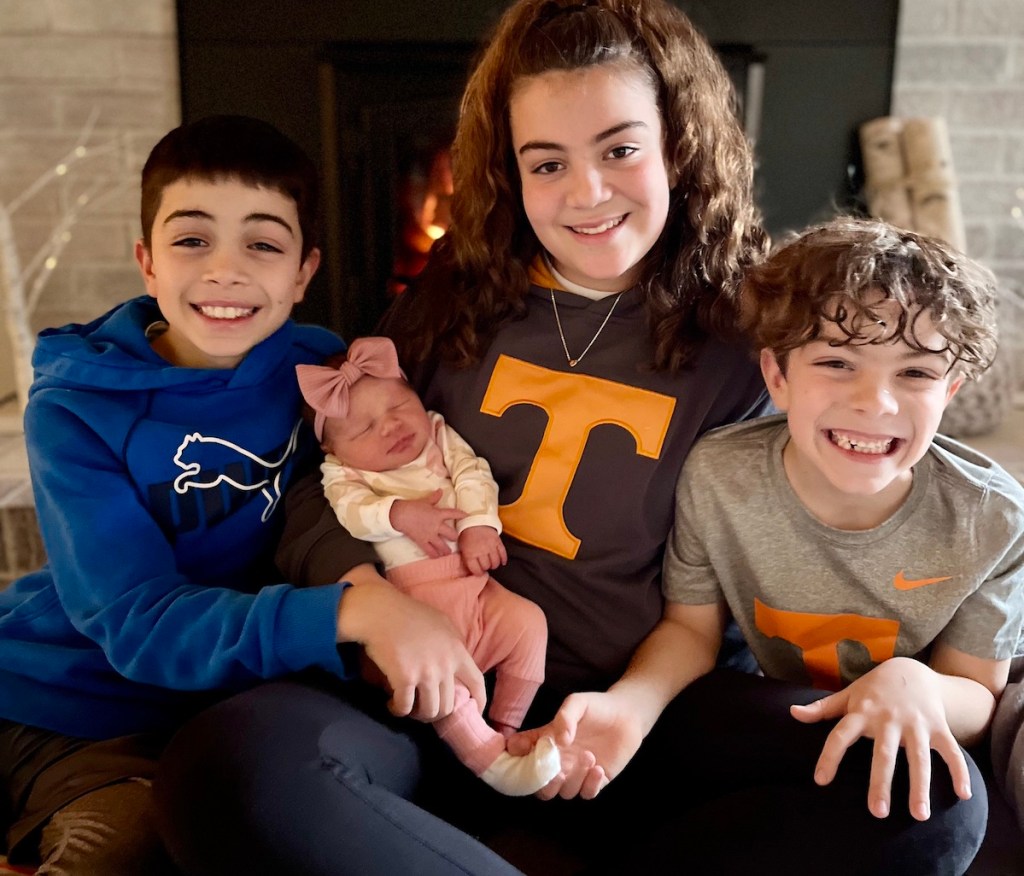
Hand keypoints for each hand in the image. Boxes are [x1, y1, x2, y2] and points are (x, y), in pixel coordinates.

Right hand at [336, 574, 485, 720]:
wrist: (380, 611)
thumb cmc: (409, 614)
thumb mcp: (442, 623)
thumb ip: (453, 645)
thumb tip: (456, 665)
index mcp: (457, 650)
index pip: (477, 682)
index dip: (478, 700)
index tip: (475, 711)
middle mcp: (445, 664)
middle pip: (449, 704)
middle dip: (436, 711)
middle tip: (423, 708)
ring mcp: (426, 672)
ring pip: (429, 711)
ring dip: (418, 714)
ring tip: (408, 707)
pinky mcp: (405, 678)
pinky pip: (404, 707)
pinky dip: (398, 710)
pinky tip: (391, 704)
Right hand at [390, 490, 465, 557]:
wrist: (400, 515)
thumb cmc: (413, 506)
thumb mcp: (425, 501)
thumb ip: (434, 497)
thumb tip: (441, 490)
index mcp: (438, 514)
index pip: (453, 513)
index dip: (461, 515)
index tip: (467, 516)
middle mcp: (436, 526)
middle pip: (451, 534)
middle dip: (454, 537)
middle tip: (454, 538)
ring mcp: (430, 535)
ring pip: (442, 545)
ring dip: (446, 550)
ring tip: (448, 552)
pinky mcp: (422, 541)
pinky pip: (430, 551)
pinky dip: (434, 555)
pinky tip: (437, 556)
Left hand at [458, 526, 506, 574]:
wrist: (475, 520)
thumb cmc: (467, 534)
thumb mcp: (462, 547)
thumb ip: (467, 559)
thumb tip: (471, 569)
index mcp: (470, 553)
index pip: (476, 570)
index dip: (478, 573)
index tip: (479, 572)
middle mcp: (480, 551)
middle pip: (486, 566)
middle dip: (485, 568)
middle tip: (485, 566)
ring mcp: (490, 547)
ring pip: (495, 562)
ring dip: (494, 565)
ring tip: (492, 563)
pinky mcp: (498, 542)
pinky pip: (503, 554)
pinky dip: (503, 560)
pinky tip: (501, 562)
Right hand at [508, 691, 644, 800]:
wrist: (627, 715)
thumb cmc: (597, 707)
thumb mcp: (577, 703)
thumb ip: (565, 717)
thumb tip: (559, 740)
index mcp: (546, 742)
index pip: (522, 756)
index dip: (515, 759)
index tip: (521, 751)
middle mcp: (559, 762)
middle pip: (540, 787)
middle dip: (545, 784)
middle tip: (558, 771)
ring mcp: (577, 774)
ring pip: (565, 792)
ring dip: (574, 778)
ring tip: (589, 755)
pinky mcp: (597, 781)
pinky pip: (587, 794)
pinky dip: (590, 785)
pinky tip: (599, 769)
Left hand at [791, 657, 970, 820]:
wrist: (910, 669)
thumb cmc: (873, 689)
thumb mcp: (847, 695)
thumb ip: (822, 709)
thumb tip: (792, 714)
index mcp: (861, 712)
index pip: (840, 736)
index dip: (829, 757)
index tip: (820, 781)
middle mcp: (887, 719)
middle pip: (882, 754)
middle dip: (880, 782)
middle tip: (877, 812)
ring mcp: (914, 723)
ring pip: (918, 757)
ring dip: (920, 786)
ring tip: (919, 815)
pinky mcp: (937, 727)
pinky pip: (950, 751)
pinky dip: (959, 771)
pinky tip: (963, 795)